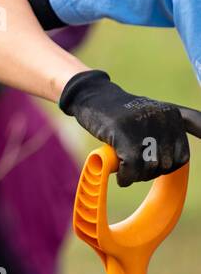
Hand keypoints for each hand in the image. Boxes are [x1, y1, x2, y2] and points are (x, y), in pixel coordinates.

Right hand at [59, 70, 191, 186]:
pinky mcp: (123, 132)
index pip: (182, 156)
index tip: (152, 161)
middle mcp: (162, 119)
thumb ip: (180, 125)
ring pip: (149, 167)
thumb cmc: (123, 111)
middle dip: (148, 172)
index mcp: (173, 116)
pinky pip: (132, 166)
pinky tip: (120, 175)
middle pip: (165, 164)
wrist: (92, 96)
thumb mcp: (154, 113)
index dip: (169, 165)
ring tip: (124, 168)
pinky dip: (126, 177)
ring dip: (135, 175)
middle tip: (131, 166)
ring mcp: (143, 124)